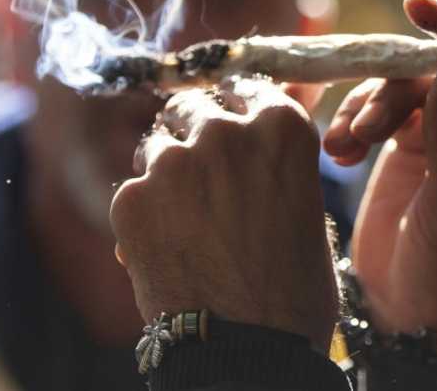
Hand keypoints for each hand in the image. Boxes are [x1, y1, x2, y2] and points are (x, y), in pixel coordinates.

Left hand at [110, 78, 338, 350]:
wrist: (249, 348)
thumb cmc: (292, 286)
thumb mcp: (305, 204)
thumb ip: (273, 161)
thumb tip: (249, 135)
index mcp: (281, 127)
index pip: (245, 88)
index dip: (235, 108)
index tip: (230, 123)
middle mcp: (227, 130)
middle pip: (193, 107)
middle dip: (193, 134)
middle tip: (201, 179)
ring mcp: (174, 161)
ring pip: (156, 145)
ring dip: (165, 171)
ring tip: (184, 221)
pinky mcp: (131, 197)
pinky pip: (132, 189)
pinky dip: (142, 213)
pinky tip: (164, 248)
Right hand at [322, 0, 436, 334]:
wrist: (410, 312)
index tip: (422, 10)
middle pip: (435, 72)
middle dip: (395, 88)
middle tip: (366, 124)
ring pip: (399, 88)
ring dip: (366, 109)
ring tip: (347, 147)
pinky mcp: (404, 144)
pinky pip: (373, 111)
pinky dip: (351, 123)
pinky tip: (337, 152)